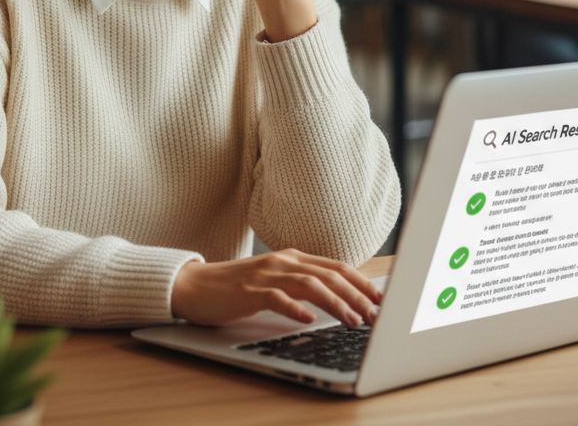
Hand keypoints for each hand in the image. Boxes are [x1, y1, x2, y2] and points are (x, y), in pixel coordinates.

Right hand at [170, 249, 382, 327]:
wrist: (195, 285)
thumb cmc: (238, 287)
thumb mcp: (276, 281)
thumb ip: (302, 285)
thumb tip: (339, 301)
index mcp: (293, 257)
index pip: (337, 266)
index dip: (362, 282)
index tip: (382, 299)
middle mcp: (284, 261)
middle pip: (329, 274)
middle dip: (356, 295)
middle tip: (375, 315)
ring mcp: (266, 274)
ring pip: (310, 285)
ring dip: (335, 303)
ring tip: (352, 321)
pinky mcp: (249, 290)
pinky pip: (277, 298)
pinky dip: (295, 309)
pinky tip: (309, 320)